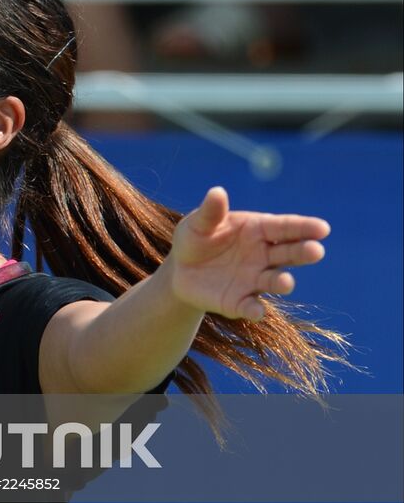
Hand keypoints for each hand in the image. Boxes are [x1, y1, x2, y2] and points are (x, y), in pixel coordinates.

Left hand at [165, 187, 329, 321]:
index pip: (285, 227)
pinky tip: (256, 311)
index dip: (304, 227)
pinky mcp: (240, 302)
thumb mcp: (198, 224)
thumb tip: (217, 191)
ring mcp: (255, 280)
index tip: (322, 228)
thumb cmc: (195, 239)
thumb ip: (210, 212)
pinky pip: (251, 306)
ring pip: (275, 281)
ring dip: (282, 283)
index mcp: (258, 230)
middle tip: (316, 251)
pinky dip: (255, 309)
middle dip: (304, 253)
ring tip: (285, 282)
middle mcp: (264, 256)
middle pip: (289, 253)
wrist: (180, 270)